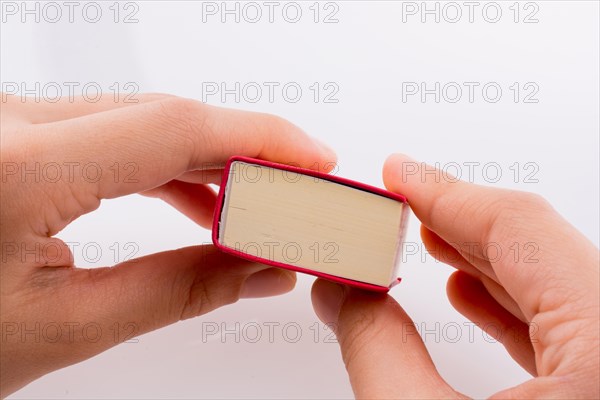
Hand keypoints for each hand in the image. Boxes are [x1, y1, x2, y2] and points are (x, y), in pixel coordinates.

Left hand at [0, 93, 335, 396]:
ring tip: (252, 203)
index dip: (258, 139)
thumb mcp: (62, 327)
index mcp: (17, 170)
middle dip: (242, 149)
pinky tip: (191, 193)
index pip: (172, 127)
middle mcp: (7, 126)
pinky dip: (160, 159)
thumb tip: (258, 270)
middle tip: (295, 187)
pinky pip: (106, 129)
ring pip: (136, 117)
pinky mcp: (10, 135)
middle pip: (161, 114)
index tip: (312, 158)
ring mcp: (6, 124)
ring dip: (204, 157)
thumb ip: (177, 290)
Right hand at [311, 154, 598, 398]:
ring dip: (483, 258)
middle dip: (460, 221)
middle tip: (403, 200)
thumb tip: (342, 295)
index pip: (522, 227)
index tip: (398, 175)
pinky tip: (466, 291)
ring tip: (427, 239)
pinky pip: (570, 321)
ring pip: (556, 281)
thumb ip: (377, 350)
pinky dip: (510, 300)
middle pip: (540, 246)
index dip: (445, 195)